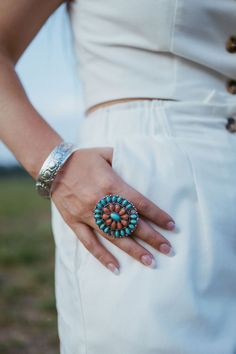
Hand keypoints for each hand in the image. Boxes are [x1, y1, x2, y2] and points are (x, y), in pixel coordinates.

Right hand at [51, 147, 175, 274]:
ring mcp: (87, 215)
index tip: (172, 226)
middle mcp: (100, 202)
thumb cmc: (83, 158)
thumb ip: (125, 160)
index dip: (157, 215)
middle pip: (131, 224)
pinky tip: (115, 268)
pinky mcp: (75, 222)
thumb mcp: (106, 153)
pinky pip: (89, 243)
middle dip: (151, 237)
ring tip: (150, 262)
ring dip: (132, 250)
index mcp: (111, 184)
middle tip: (168, 250)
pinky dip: (102, 256)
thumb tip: (143, 166)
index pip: (140, 204)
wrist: (53, 166)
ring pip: (114, 237)